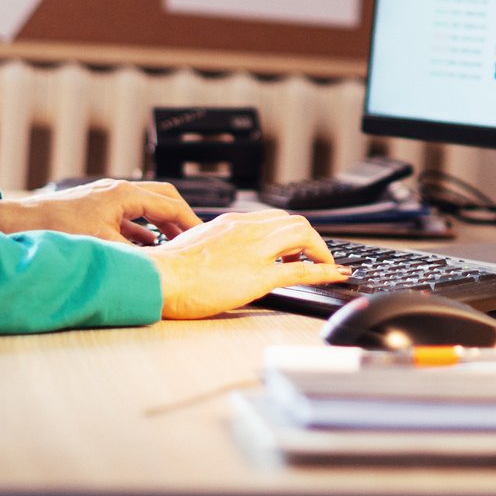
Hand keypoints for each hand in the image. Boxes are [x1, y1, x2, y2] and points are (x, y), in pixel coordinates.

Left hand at [0, 179, 200, 245]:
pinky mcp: (95, 208)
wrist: (19, 223)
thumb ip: (135, 255)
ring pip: (146, 205)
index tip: (205, 237)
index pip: (170, 204)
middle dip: (180, 216)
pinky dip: (143, 228)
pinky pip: (130, 215)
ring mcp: (106, 197)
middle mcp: (118, 191)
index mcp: (124, 194)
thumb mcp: (103, 246)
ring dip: (162, 222)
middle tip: (195, 236)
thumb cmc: (57, 229)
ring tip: (176, 243)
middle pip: (162, 196)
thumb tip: (159, 269)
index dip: (191, 222)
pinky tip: (147, 244)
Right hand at [141, 209, 348, 318]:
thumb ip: (212, 245)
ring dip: (321, 250)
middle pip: (293, 222)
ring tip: (327, 265)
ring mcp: (255, 250)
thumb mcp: (192, 246)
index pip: (272, 219)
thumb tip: (217, 256)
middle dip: (311, 239)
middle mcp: (247, 230)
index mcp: (230, 223)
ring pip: (303, 235)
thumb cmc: (166, 269)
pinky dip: (325, 270)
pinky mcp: (259, 275)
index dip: (289, 232)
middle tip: (315, 256)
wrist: (159, 277)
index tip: (296, 245)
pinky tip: (336, 275)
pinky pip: (302, 269)